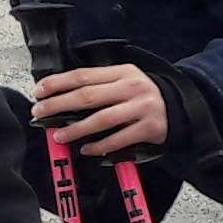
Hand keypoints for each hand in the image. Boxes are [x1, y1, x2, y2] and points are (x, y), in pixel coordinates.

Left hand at [32, 60, 170, 156]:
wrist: (183, 108)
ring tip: (60, 135)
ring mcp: (142, 107)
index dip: (58, 83)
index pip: (83, 75)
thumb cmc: (145, 97)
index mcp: (123, 72)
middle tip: (41, 112)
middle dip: (59, 104)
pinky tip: (87, 149)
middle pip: (88, 95)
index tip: (39, 91)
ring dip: (76, 129)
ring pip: (101, 119)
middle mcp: (132, 87)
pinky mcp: (149, 128)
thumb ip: (100, 86)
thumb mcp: (126, 82)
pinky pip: (119, 139)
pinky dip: (100, 146)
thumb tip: (62, 98)